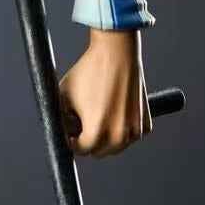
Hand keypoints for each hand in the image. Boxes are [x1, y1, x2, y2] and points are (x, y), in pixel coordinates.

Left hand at [58, 27, 151, 158]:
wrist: (116, 52)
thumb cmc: (89, 70)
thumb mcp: (63, 96)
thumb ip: (60, 119)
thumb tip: (60, 132)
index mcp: (95, 132)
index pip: (81, 150)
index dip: (72, 141)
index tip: (70, 133)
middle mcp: (118, 136)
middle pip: (99, 152)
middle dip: (89, 141)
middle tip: (83, 124)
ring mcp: (134, 131)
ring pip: (116, 146)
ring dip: (106, 138)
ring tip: (99, 116)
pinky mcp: (145, 123)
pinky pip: (130, 135)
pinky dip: (123, 129)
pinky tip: (115, 112)